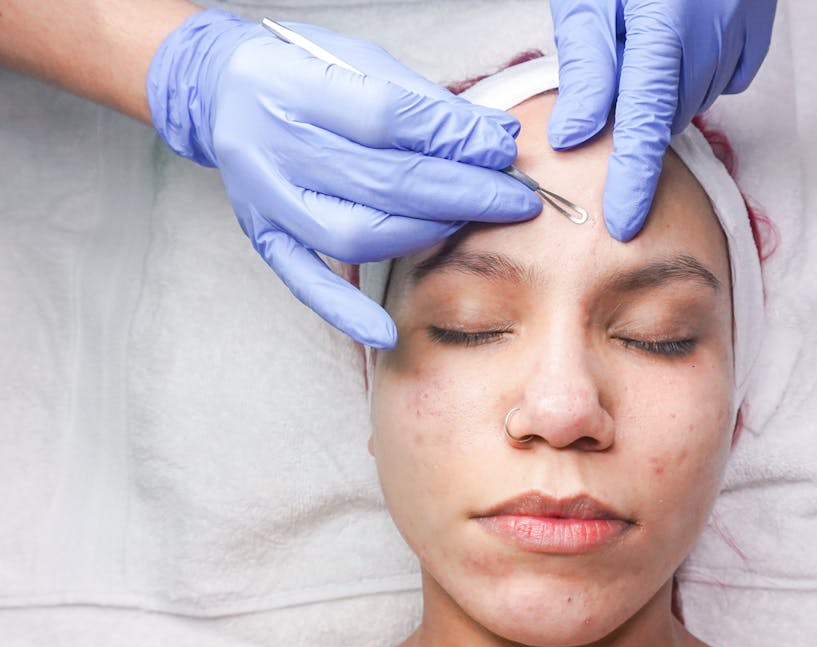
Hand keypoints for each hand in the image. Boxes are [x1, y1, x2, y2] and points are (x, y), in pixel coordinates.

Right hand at [148, 10, 539, 346]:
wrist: (220, 91)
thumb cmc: (298, 71)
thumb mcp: (357, 61)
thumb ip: (421, 101)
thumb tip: (491, 137)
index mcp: (298, 88)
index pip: (390, 119)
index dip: (454, 138)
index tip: (501, 147)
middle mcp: (277, 147)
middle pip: (383, 182)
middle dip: (461, 193)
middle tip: (513, 197)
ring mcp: (269, 199)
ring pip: (355, 235)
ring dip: (424, 235)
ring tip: (469, 223)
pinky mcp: (265, 236)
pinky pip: (305, 283)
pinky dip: (346, 311)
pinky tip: (385, 333)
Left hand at [548, 0, 776, 240]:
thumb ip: (587, 66)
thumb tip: (576, 137)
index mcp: (665, 27)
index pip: (645, 123)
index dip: (633, 178)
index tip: (622, 224)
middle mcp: (712, 39)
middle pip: (664, 114)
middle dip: (634, 115)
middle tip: (612, 73)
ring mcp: (742, 37)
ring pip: (689, 98)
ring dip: (661, 91)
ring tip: (644, 43)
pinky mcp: (756, 35)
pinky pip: (718, 77)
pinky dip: (692, 73)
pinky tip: (678, 42)